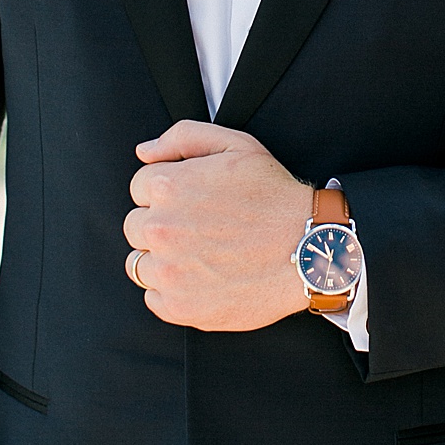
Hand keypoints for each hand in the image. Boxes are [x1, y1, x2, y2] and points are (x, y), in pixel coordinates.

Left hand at [125, 122, 311, 330]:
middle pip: (135, 226)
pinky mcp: (179, 306)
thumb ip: (183, 137)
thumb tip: (144, 152)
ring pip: (139, 263)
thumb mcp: (236, 145)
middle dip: (161, 225)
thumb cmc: (275, 195)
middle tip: (199, 229)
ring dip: (162, 259)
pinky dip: (173, 290)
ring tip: (201, 255)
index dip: (168, 192)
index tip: (193, 202)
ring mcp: (168, 271)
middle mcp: (159, 228)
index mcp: (167, 186)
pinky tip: (204, 278)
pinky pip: (154, 297)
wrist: (310, 248)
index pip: (140, 188)